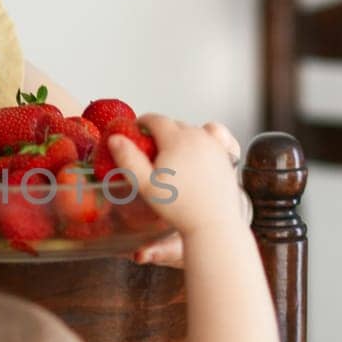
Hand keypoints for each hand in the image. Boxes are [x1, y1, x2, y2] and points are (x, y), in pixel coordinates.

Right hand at [109, 118, 245, 244]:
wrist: (213, 222)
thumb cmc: (179, 207)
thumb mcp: (145, 185)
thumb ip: (128, 159)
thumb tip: (115, 139)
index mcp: (177, 139)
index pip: (155, 119)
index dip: (142, 123)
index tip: (136, 131)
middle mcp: (198, 136)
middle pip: (173, 123)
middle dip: (160, 132)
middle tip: (151, 150)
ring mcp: (214, 144)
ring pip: (192, 129)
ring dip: (180, 136)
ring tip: (172, 155)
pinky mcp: (225, 153)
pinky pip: (213, 134)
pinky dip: (204, 136)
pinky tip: (197, 149)